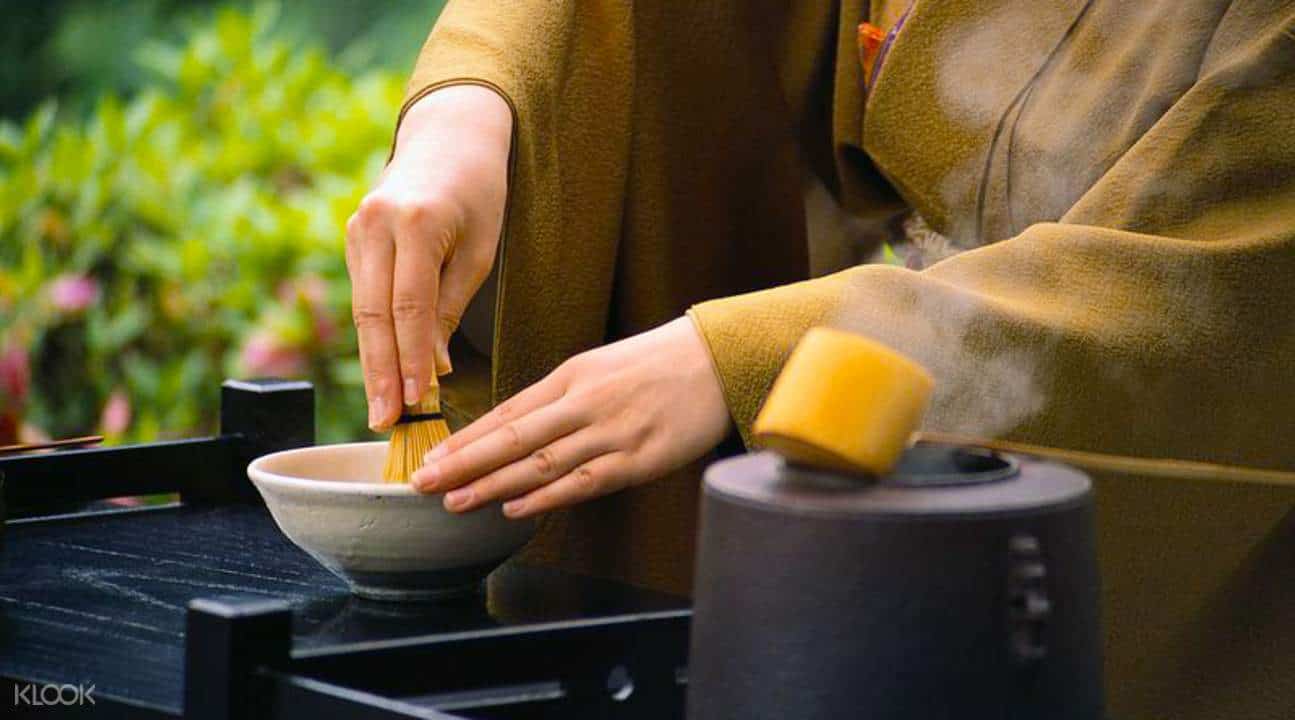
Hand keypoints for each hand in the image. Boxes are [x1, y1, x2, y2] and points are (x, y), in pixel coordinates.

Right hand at [346, 84, 510, 429]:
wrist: (449, 135)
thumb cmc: (479, 191)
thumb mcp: (481, 249)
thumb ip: (450, 306)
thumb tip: (430, 366)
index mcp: (417, 221)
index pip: (409, 306)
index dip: (408, 358)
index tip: (412, 401)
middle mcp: (376, 222)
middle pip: (373, 314)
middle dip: (379, 372)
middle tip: (384, 421)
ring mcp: (357, 227)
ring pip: (362, 309)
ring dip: (371, 361)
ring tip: (382, 408)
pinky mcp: (352, 236)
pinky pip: (363, 295)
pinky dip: (373, 335)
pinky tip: (381, 371)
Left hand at [411, 317, 731, 517]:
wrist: (717, 359)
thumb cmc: (657, 364)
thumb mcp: (600, 367)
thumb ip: (560, 398)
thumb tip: (514, 429)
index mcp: (571, 376)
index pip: (507, 411)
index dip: (466, 438)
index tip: (432, 457)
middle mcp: (584, 403)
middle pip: (512, 437)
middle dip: (463, 463)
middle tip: (423, 483)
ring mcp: (611, 431)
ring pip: (541, 462)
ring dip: (493, 484)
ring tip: (455, 502)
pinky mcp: (639, 458)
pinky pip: (585, 482)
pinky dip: (548, 496)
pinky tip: (516, 508)